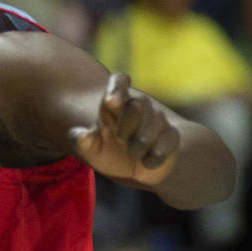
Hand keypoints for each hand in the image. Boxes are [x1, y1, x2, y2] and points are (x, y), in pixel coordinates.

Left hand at [70, 72, 178, 186]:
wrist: (140, 170)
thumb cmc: (112, 153)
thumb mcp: (94, 152)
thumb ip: (84, 143)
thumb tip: (79, 134)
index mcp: (115, 102)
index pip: (119, 81)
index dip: (117, 87)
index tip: (111, 102)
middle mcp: (138, 105)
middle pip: (138, 104)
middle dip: (128, 125)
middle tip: (120, 139)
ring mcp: (157, 118)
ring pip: (155, 122)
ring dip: (140, 143)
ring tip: (132, 154)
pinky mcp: (172, 134)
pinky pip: (168, 139)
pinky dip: (156, 155)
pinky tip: (147, 162)